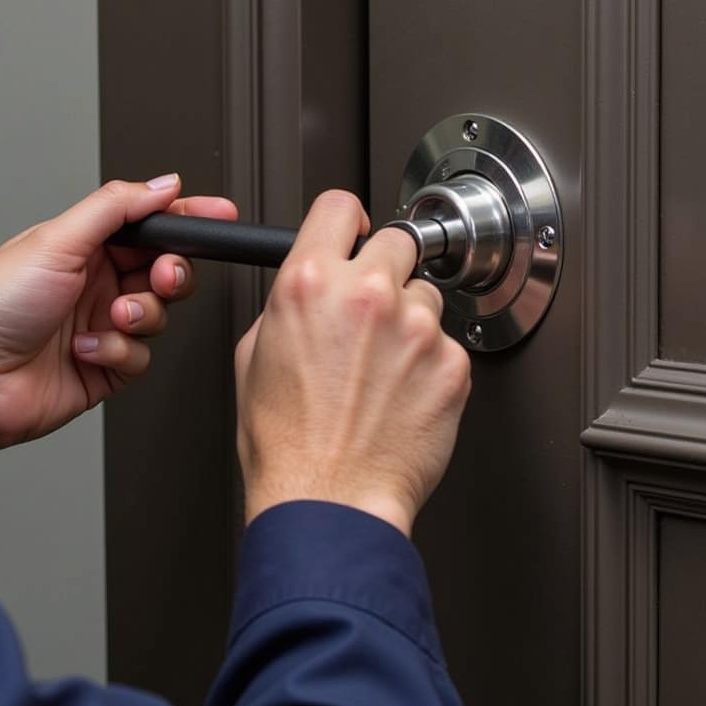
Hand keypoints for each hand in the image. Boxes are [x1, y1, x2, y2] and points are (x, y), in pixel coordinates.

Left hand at [0, 175, 236, 477]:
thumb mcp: (56, 240)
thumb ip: (116, 207)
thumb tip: (162, 184)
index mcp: (84, 244)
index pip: (148, 222)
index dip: (187, 217)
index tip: (219, 213)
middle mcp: (95, 281)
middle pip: (163, 268)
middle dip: (169, 272)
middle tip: (159, 276)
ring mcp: (102, 324)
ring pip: (159, 313)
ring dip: (140, 315)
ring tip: (110, 317)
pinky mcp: (105, 364)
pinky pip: (141, 355)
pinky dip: (117, 350)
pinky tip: (84, 348)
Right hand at [234, 190, 470, 536]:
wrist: (329, 500)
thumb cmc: (286, 441)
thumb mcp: (252, 355)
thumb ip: (286, 304)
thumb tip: (306, 289)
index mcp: (309, 283)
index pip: (338, 205)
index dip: (345, 219)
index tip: (354, 230)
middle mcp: (366, 294)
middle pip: (396, 241)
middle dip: (384, 268)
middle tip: (371, 308)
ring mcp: (416, 327)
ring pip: (426, 294)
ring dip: (409, 318)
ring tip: (381, 366)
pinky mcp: (452, 364)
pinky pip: (447, 343)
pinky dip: (429, 362)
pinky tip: (400, 393)